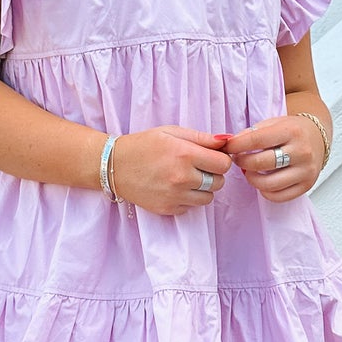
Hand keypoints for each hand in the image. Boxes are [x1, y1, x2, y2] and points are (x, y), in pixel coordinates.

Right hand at [108, 125, 232, 215]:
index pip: (224, 164)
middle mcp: (182, 177)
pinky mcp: (167, 209)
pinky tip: (173, 188)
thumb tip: (228, 141)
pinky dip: (187, 199)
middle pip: (219, 182)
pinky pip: (191, 207)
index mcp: (185, 154)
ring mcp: (175, 196)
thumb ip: (202, 137)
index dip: (220, 159)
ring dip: (202, 189)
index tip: (210, 157)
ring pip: (208, 198)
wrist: (114, 165)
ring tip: (185, 178)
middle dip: (212, 174)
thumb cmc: (144, 145)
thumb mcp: (172, 132)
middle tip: (196, 167)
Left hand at [223, 115, 320, 201]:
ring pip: (268, 184)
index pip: (256, 140)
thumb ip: (251, 133)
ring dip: (251, 179)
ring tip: (249, 171)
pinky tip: (262, 181)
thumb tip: (228, 144)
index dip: (236, 146)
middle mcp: (301, 151)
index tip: (228, 148)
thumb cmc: (291, 130)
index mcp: (291, 131)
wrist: (318, 138)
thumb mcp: (273, 123)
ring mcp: (306, 171)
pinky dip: (264, 191)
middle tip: (237, 159)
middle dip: (242, 162)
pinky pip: (278, 196)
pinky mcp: (306, 185)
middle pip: (261, 164)